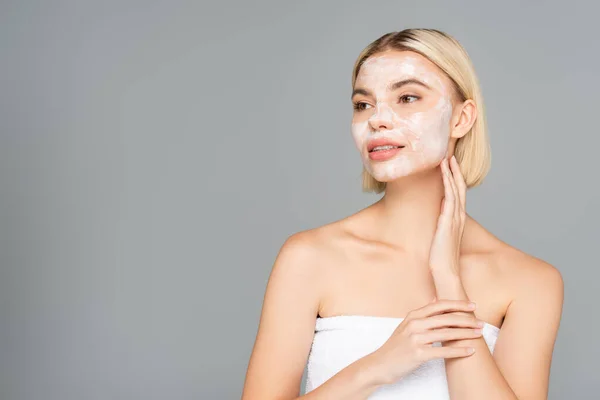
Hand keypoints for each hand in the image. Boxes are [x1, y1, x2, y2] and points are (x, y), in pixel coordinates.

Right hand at [370, 299, 482, 384]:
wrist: (380, 364)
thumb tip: (435, 300)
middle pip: (446, 318)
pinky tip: (470, 351)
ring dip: (466, 334)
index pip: (440, 305)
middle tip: (481, 322)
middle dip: (467, 319)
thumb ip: (421, 314)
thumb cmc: (396, 347)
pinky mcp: (418, 354)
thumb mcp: (406, 325)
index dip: (458, 304)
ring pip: (447, 333)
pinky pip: (443, 351)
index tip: (473, 306)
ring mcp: (416, 339)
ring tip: (479, 334)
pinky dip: (459, 350)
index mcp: (413, 316)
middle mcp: (414, 324)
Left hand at [428, 155, 466, 274]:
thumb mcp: (440, 238)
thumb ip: (439, 227)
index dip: (454, 179)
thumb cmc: (441, 258)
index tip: (449, 166)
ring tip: (446, 158)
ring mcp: (455, 218)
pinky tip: (444, 174)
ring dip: (451, 173)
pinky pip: (449, 198)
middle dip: (454, 171)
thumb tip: (434, 220)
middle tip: (450, 155)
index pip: (457, 194)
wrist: (445, 271)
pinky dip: (448, 184)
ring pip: (455, 189)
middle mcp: (458, 217)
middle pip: (459, 188)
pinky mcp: (448, 222)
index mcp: (456, 220)